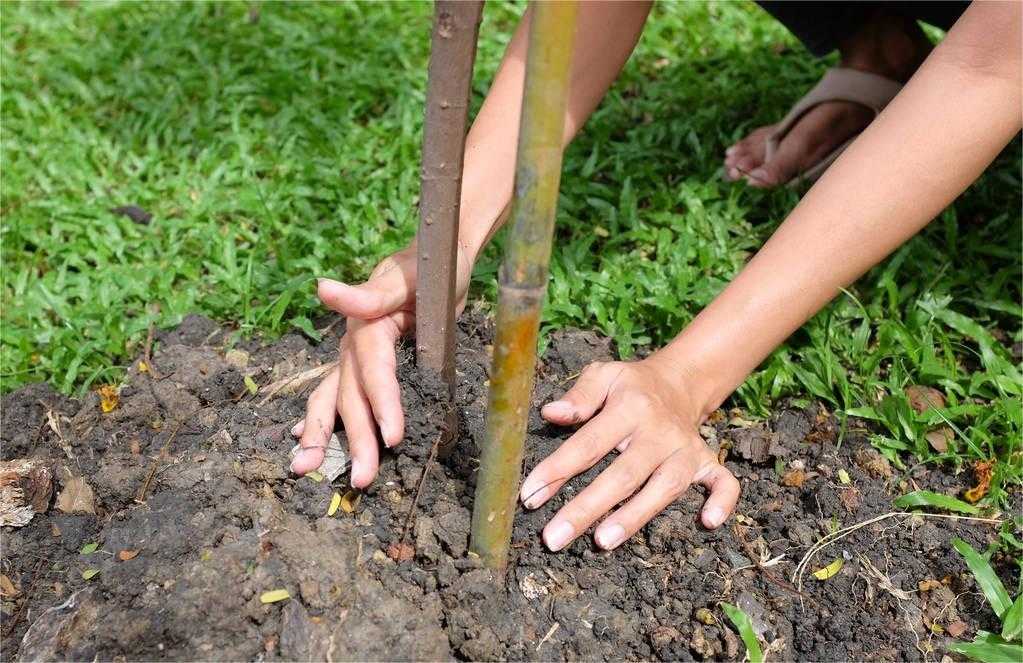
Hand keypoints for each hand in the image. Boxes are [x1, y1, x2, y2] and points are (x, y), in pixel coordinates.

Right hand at [290, 242, 472, 486]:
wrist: (440, 258)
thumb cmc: (430, 267)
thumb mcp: (408, 276)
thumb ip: (370, 292)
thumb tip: (323, 288)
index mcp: (365, 324)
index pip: (373, 371)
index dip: (382, 403)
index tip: (393, 437)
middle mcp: (353, 343)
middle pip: (349, 395)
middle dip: (353, 439)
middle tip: (360, 479)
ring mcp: (353, 355)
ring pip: (334, 399)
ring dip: (322, 435)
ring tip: (306, 468)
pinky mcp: (363, 363)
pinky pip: (337, 394)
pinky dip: (322, 418)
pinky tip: (307, 439)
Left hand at [519, 357, 739, 551]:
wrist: (680, 381)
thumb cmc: (630, 387)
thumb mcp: (604, 376)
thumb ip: (579, 396)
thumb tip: (551, 413)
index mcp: (630, 408)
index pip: (589, 443)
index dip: (558, 469)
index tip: (530, 495)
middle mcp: (660, 431)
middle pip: (622, 475)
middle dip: (586, 508)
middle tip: (554, 537)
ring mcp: (686, 450)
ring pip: (663, 488)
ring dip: (634, 516)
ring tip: (602, 542)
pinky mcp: (707, 463)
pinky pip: (723, 483)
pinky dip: (721, 501)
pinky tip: (708, 522)